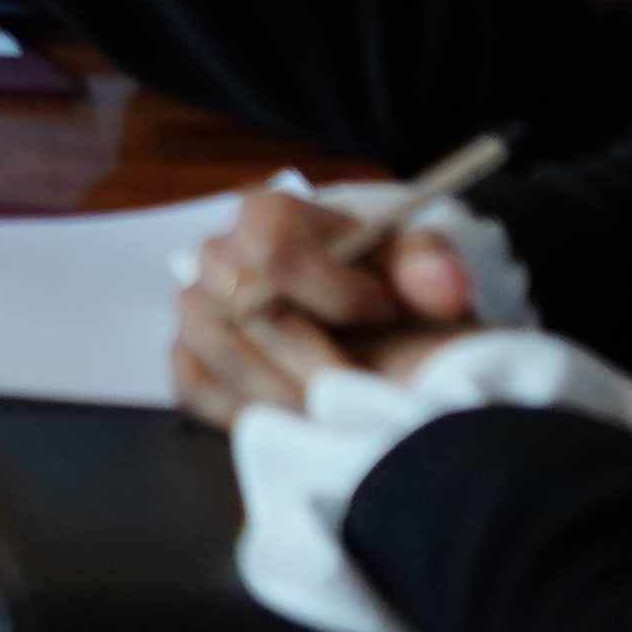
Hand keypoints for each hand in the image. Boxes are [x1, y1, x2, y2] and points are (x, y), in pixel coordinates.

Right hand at [174, 189, 490, 429]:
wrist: (373, 336)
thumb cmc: (390, 295)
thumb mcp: (420, 273)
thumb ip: (429, 269)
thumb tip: (444, 286)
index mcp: (268, 215)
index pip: (270, 247)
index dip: (330, 289)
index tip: (382, 311)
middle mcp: (218, 253)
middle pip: (241, 304)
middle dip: (307, 354)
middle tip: (358, 384)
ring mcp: (197, 308)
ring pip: (218, 348)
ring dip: (282, 390)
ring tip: (335, 410)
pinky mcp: (188, 356)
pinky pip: (193, 382)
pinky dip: (243, 406)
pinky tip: (292, 416)